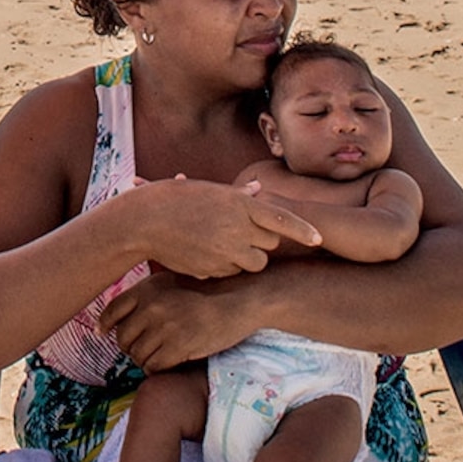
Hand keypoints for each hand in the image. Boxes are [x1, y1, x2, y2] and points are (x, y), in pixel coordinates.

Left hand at [97, 270, 265, 370]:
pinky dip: (157, 369)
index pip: (112, 310)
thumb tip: (119, 310)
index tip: (105, 333)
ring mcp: (164, 327)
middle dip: (130, 348)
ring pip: (138, 356)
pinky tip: (167, 364)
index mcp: (147, 289)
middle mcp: (152, 306)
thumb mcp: (172, 283)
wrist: (238, 301)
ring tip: (158, 357)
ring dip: (145, 361)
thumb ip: (147, 294)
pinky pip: (154, 367)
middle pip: (123, 338)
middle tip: (142, 350)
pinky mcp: (177, 346)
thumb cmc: (206, 292)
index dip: (106, 325)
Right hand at [129, 176, 320, 278]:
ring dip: (245, 257)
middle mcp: (237, 229)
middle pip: (269, 244)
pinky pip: (230, 272)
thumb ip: (238, 195)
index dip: (303, 231)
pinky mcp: (213, 270)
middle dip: (261, 241)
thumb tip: (260, 189)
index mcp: (239, 205)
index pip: (282, 220)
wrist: (143, 222)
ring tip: (221, 242)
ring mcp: (226, 252)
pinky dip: (224, 266)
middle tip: (240, 231)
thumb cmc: (174, 199)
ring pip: (253, 262)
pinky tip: (205, 252)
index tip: (319, 239)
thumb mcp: (209, 190)